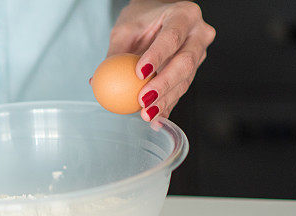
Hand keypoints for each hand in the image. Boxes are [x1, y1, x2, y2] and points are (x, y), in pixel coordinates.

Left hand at [108, 0, 214, 121]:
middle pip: (185, 62)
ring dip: (166, 100)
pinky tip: (156, 119)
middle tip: (144, 100)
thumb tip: (95, 82)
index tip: (140, 73)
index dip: (158, 56)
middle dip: (164, 84)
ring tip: (146, 114)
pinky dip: (167, 105)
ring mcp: (200, 52)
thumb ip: (115, 54)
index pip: (172, 37)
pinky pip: (181, 90)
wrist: (161, 16)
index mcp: (184, 15)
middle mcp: (198, 33)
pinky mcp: (194, 70)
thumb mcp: (125, 29)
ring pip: (186, 80)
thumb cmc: (143, 19)